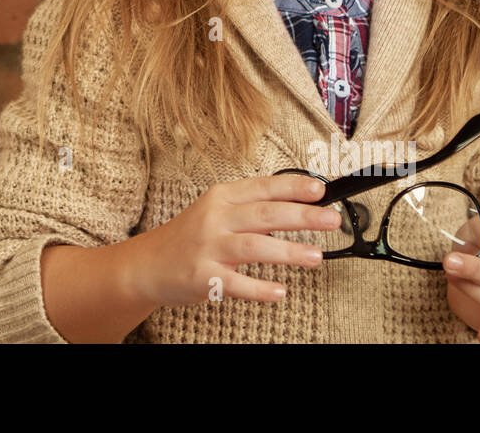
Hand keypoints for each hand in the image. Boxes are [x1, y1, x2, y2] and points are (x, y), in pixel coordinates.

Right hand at [126, 173, 338, 306]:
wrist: (147, 264)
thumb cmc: (189, 238)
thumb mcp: (216, 212)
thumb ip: (251, 209)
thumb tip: (297, 206)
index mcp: (221, 197)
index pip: (264, 187)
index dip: (294, 187)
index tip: (321, 190)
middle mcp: (214, 218)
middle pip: (265, 213)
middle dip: (302, 216)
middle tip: (332, 220)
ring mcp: (207, 247)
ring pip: (254, 246)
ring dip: (289, 251)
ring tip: (316, 257)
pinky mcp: (202, 276)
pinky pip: (236, 283)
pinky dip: (259, 289)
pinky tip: (280, 292)